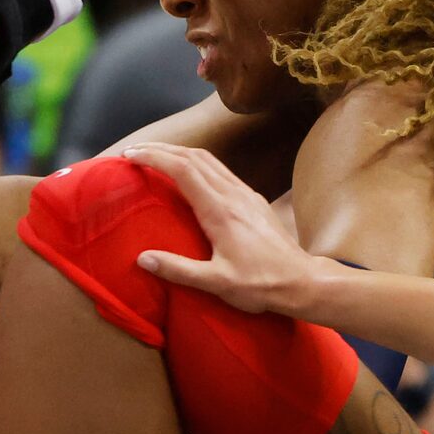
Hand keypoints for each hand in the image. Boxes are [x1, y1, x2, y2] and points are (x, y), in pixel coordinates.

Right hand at [121, 141, 324, 314]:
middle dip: (161, 149)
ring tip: (155, 157)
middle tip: (134, 152)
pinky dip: (197, 164)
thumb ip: (178, 270)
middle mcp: (233, 195)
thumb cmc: (261, 284)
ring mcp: (246, 194)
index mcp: (220, 210)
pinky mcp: (253, 199)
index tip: (130, 156)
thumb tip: (142, 258)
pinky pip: (221, 171)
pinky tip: (189, 175)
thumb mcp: (217, 283)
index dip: (154, 157)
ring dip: (179, 153)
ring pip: (209, 160)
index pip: (183, 170)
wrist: (302, 281)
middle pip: (193, 157)